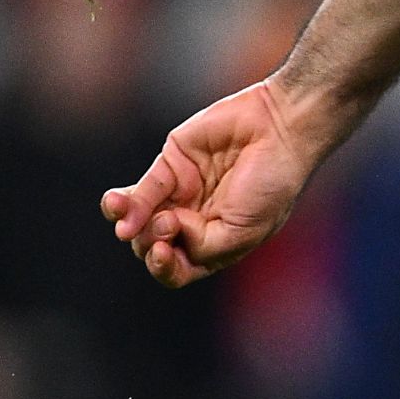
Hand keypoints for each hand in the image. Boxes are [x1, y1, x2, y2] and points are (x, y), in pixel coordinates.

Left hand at [100, 79, 322, 288]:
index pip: (180, 268)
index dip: (165, 268)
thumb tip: (163, 231)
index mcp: (219, 243)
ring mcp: (183, 194)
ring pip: (140, 220)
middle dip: (151, 243)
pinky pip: (140, 190)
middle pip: (155, 246)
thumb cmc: (273, 184)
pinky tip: (119, 205)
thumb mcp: (245, 232)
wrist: (279, 130)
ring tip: (127, 225)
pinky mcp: (171, 164)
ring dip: (128, 226)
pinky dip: (125, 202)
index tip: (164, 252)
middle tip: (169, 224)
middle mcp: (198, 221)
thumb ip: (203, 247)